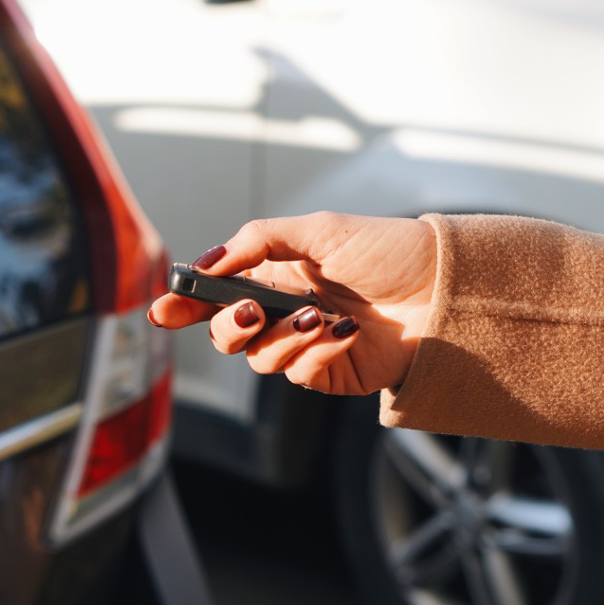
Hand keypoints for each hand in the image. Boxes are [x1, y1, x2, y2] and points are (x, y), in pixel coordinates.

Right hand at [148, 212, 436, 394]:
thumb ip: (258, 241)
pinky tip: (345, 331)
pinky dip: (317, 353)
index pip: (218, 294)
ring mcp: (306, 345)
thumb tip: (209, 263)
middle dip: (228, 328)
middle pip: (226, 335)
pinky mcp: (331, 372)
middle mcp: (284, 312)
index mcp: (275, 275)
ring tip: (318, 316)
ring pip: (260, 359)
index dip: (186, 305)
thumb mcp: (318, 229)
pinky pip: (300, 374)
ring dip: (283, 339)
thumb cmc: (385, 249)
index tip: (161, 310)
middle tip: (251, 313)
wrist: (442, 286)